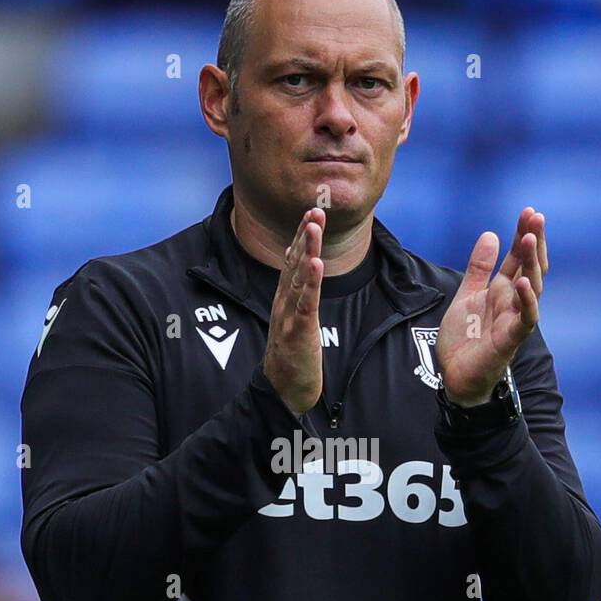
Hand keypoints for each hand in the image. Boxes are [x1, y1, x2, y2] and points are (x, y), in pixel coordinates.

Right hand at [263, 207, 324, 415]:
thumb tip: (305, 277)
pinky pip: (306, 303)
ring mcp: (289, 315)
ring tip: (314, 227)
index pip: (292, 262)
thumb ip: (297, 297)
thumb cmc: (291, 356)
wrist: (283, 390)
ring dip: (307, 250)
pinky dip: (311, 283)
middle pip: (294, 263)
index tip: (310, 214)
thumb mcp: (293, 320)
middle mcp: (284, 302)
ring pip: (299, 277)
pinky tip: (317, 264)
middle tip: (313, 210)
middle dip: (304, 235)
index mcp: (284, 299)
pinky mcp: (299, 330)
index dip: (300, 237)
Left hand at [436, 207, 545, 405]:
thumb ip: (479, 268)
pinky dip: (527, 301)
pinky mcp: (510, 339)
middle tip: (536, 216)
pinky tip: (523, 282)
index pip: (518, 257)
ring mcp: (514, 319)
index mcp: (503, 289)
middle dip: (534, 242)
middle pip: (530, 266)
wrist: (455, 375)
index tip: (528, 211)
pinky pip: (525, 319)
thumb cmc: (465, 339)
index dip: (523, 234)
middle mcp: (513, 301)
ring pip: (533, 288)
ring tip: (530, 239)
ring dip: (532, 264)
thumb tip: (491, 234)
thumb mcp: (467, 295)